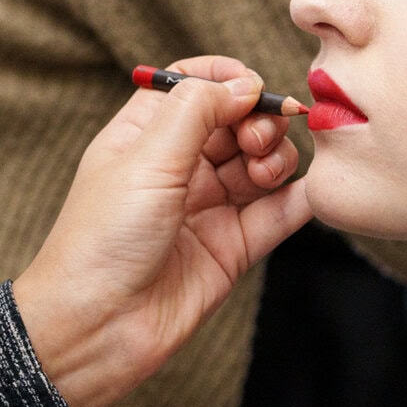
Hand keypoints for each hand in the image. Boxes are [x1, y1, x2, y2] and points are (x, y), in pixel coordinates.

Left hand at [13, 55, 309, 406]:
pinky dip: (301, 198)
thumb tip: (243, 83)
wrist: (96, 328)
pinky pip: (279, 212)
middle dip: (258, 119)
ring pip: (263, 163)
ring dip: (276, 158)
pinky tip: (310, 191)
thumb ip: (197, 110)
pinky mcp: (234, 246)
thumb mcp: (145, 158)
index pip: (193, 85)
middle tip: (255, 140)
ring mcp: (209, 206)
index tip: (250, 86)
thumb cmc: (100, 241)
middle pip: (237, 120)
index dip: (227, 78)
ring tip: (262, 174)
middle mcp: (180, 167)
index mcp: (145, 135)